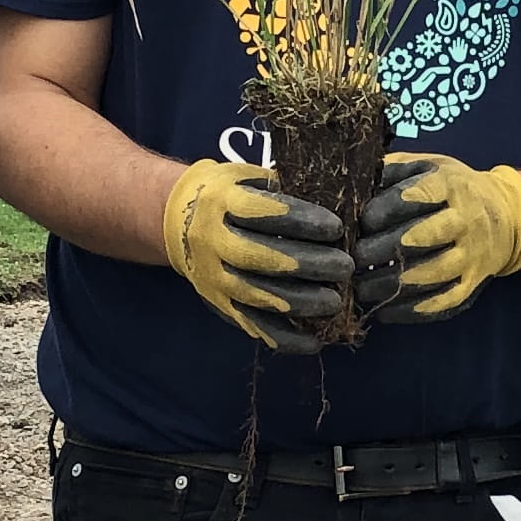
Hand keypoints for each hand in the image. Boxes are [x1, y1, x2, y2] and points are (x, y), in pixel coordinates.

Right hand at [160, 162, 347, 350]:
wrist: (175, 218)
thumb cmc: (226, 194)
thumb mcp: (245, 178)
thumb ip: (281, 190)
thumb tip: (332, 199)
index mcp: (222, 202)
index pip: (264, 213)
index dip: (302, 221)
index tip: (336, 228)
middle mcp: (212, 240)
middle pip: (260, 257)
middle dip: (308, 264)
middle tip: (345, 267)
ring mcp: (212, 276)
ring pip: (257, 295)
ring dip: (300, 302)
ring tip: (334, 303)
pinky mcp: (217, 302)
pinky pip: (251, 324)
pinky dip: (284, 338)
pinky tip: (314, 341)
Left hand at [354, 154, 520, 324]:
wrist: (507, 216)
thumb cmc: (453, 190)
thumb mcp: (429, 166)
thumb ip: (393, 171)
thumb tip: (355, 184)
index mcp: (452, 186)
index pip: (417, 197)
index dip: (385, 210)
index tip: (362, 222)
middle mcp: (466, 221)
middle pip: (420, 238)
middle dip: (380, 250)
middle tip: (352, 259)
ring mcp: (472, 256)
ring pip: (429, 275)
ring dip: (389, 285)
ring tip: (360, 288)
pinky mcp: (472, 284)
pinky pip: (441, 303)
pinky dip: (410, 310)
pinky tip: (384, 311)